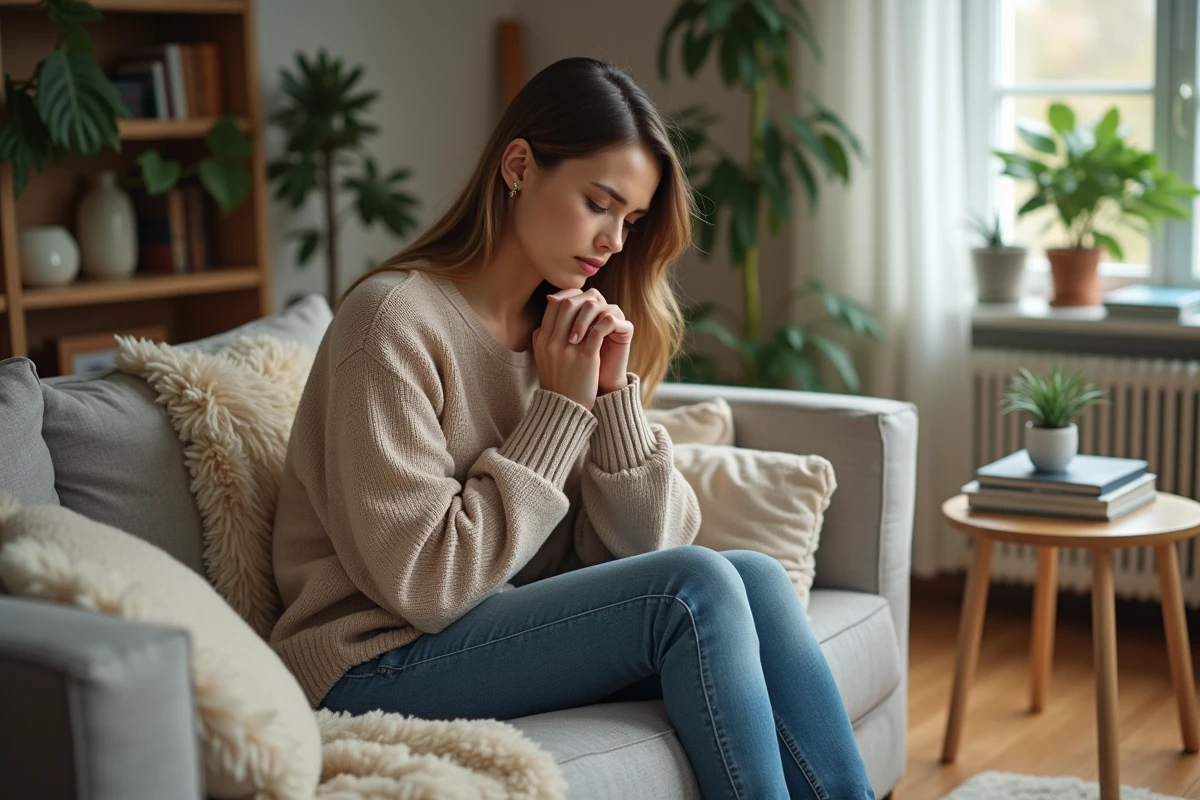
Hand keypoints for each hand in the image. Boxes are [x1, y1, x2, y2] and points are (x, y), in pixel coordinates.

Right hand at [531, 289, 604, 409]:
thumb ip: (542, 338)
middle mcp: (552, 342)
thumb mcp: (542, 358)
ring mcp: (568, 350)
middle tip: (594, 303)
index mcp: (541, 340)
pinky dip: (605, 322)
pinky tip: (610, 324)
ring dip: (594, 309)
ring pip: (581, 312)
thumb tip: (547, 320)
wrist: (565, 409)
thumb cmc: (557, 381)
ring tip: (601, 312)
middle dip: (582, 300)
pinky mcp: (586, 358)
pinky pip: (597, 330)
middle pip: (566, 304)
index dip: (569, 298)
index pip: (553, 305)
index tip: (581, 301)